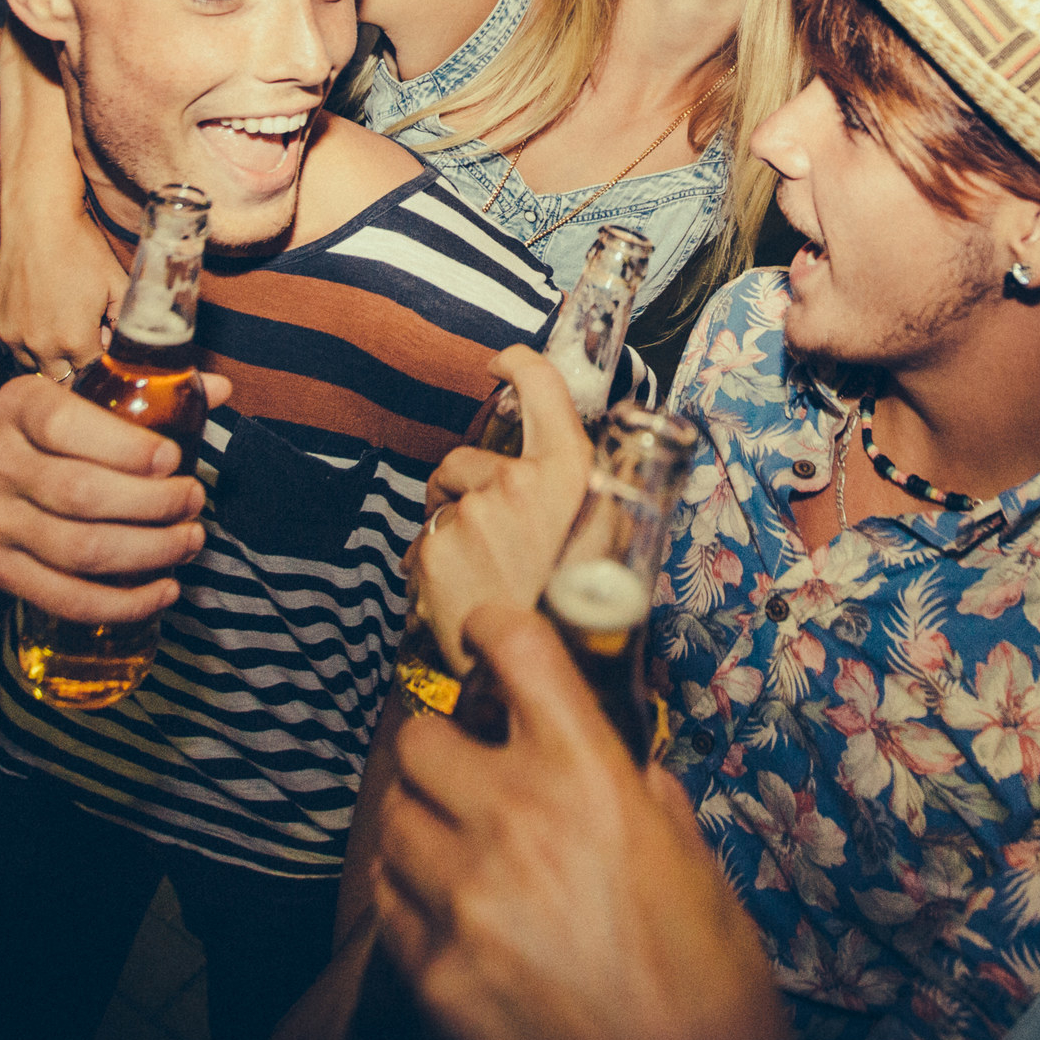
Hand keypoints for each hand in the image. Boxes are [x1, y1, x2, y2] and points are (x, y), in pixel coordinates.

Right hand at [0, 29, 122, 373]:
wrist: (38, 215)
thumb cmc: (82, 248)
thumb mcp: (119, 285)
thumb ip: (130, 323)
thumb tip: (140, 349)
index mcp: (71, 340)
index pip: (91, 378)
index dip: (102, 371)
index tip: (109, 366)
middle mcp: (35, 344)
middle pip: (61, 380)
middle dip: (76, 373)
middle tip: (88, 355)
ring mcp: (9, 334)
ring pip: (32, 367)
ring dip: (49, 361)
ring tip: (64, 337)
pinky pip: (11, 345)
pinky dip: (26, 342)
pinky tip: (41, 320)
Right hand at [0, 369, 236, 621]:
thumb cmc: (24, 437)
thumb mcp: (60, 399)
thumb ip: (136, 394)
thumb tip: (220, 389)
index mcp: (16, 407)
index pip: (66, 423)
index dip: (126, 447)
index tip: (173, 459)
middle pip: (81, 494)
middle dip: (152, 504)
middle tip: (194, 501)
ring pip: (79, 550)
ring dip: (148, 552)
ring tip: (190, 541)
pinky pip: (63, 596)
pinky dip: (119, 603)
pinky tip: (161, 593)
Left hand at [374, 606, 788, 1039]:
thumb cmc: (707, 978)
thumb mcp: (694, 860)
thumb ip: (642, 794)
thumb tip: (616, 761)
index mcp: (589, 775)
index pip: (519, 650)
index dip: (495, 629)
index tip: (487, 636)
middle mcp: (515, 818)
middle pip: (423, 734)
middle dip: (446, 746)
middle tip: (471, 769)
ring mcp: (463, 895)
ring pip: (393, 817)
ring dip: (423, 823)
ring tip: (460, 848)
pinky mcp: (432, 965)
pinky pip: (387, 899)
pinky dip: (411, 896)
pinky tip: (453, 911)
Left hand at [411, 345, 594, 673]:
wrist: (552, 675)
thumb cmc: (589, 613)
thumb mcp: (613, 539)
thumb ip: (592, 494)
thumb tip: (576, 472)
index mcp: (571, 469)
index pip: (541, 385)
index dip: (516, 365)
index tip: (499, 366)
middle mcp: (517, 480)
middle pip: (470, 458)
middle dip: (468, 485)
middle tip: (491, 532)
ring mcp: (470, 514)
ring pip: (445, 505)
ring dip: (454, 528)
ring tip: (481, 574)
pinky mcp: (434, 551)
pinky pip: (425, 544)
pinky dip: (435, 564)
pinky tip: (462, 594)